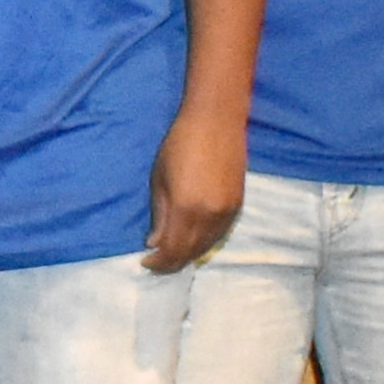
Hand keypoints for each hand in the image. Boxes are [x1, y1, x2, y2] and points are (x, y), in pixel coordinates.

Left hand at [142, 104, 245, 272]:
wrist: (217, 121)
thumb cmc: (179, 144)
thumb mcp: (159, 179)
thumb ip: (159, 214)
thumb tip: (154, 243)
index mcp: (186, 208)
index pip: (172, 250)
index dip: (158, 262)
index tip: (145, 262)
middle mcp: (210, 216)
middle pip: (190, 252)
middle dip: (172, 262)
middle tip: (157, 262)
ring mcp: (228, 212)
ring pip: (207, 246)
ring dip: (189, 254)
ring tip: (172, 254)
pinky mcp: (238, 205)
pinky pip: (220, 235)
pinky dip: (204, 243)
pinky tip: (193, 240)